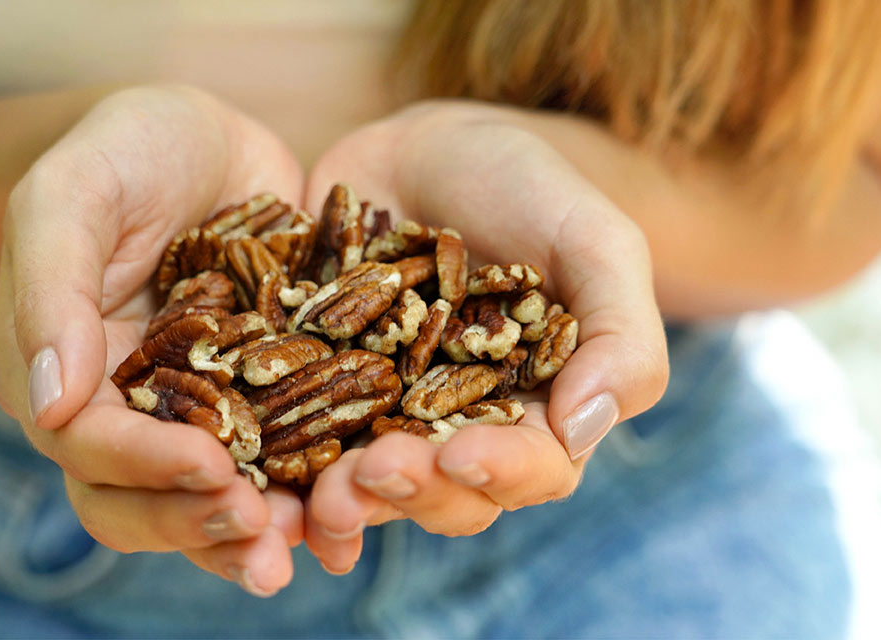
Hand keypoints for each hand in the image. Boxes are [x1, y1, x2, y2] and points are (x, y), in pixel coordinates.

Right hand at [0, 86, 304, 595]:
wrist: (215, 140)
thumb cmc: (132, 148)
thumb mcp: (75, 191)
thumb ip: (50, 286)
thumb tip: (47, 403)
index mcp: (62, 371)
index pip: (88, 445)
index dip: (143, 466)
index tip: (210, 465)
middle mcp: (123, 409)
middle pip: (138, 501)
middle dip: (194, 523)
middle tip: (260, 530)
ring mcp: (195, 414)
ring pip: (204, 504)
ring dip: (247, 538)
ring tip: (302, 547)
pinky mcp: (260, 406)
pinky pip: (275, 469)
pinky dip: (301, 498)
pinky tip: (340, 513)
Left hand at [301, 101, 669, 572]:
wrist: (429, 147)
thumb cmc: (528, 187)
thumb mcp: (594, 240)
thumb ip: (618, 333)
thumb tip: (585, 429)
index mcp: (539, 408)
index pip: (535, 468)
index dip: (500, 473)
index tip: (460, 456)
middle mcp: (462, 428)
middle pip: (447, 494)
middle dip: (412, 493)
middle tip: (371, 471)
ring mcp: (386, 415)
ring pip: (371, 485)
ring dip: (344, 501)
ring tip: (315, 497)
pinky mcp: (321, 389)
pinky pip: (301, 442)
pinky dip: (284, 475)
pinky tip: (262, 486)